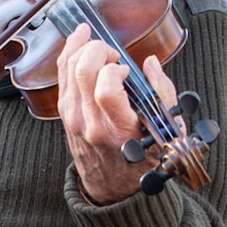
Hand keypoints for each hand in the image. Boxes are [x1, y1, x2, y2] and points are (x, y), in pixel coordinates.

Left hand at [56, 25, 179, 204]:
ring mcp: (75, 119)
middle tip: (113, 53)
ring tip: (95, 38)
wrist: (114, 188)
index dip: (115, 70)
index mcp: (119, 130)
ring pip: (68, 69)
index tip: (126, 71)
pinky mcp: (66, 114)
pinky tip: (80, 42)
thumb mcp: (165, 132)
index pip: (105, 90)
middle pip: (82, 71)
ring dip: (81, 46)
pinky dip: (69, 54)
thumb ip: (162, 94)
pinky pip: (62, 76)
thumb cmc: (142, 159)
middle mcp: (92, 124)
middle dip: (98, 49)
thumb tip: (151, 63)